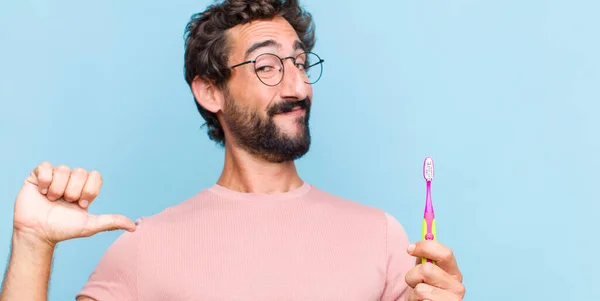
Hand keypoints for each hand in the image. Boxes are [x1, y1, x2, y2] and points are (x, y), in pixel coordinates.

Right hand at [13, 162, 135, 246]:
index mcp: (84, 189)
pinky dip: (45, 180)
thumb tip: (134, 227)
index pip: (95, 176)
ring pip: (63, 169)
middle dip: (73, 191)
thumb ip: (111, 222)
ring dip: (58, 188)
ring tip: (51, 200)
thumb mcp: (90, 225)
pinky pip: (45, 166)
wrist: (37, 233)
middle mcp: (70, 181)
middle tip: (65, 203)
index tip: (81, 204)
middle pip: (80, 172)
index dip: (89, 189)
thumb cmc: (63, 229)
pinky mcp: (37, 176)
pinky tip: (41, 192)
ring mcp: (54, 177)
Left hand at [405, 241, 464, 300]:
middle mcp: (457, 287)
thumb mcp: (425, 273)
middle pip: (427, 269)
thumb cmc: (425, 290)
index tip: (410, 249)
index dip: (425, 247)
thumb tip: (414, 247)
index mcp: (454, 273)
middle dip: (413, 275)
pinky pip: (419, 300)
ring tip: (418, 296)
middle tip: (414, 282)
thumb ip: (424, 259)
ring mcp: (451, 300)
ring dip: (412, 292)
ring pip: (420, 289)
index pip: (446, 253)